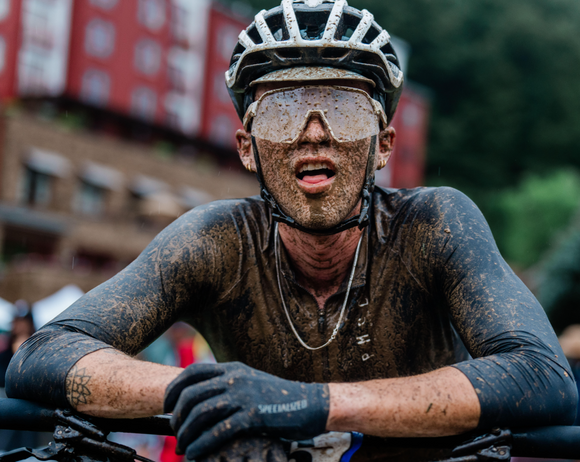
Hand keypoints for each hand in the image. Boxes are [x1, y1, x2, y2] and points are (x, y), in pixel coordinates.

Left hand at [163, 362, 329, 459]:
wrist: (311, 403)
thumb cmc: (279, 397)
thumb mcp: (250, 382)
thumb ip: (228, 385)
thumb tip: (201, 398)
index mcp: (232, 368)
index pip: (192, 373)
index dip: (173, 389)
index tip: (166, 407)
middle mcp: (235, 378)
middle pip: (191, 394)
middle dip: (176, 416)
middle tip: (175, 433)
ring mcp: (243, 396)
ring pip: (201, 413)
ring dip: (186, 433)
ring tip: (183, 447)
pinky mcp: (253, 415)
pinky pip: (218, 431)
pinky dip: (202, 444)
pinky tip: (196, 454)